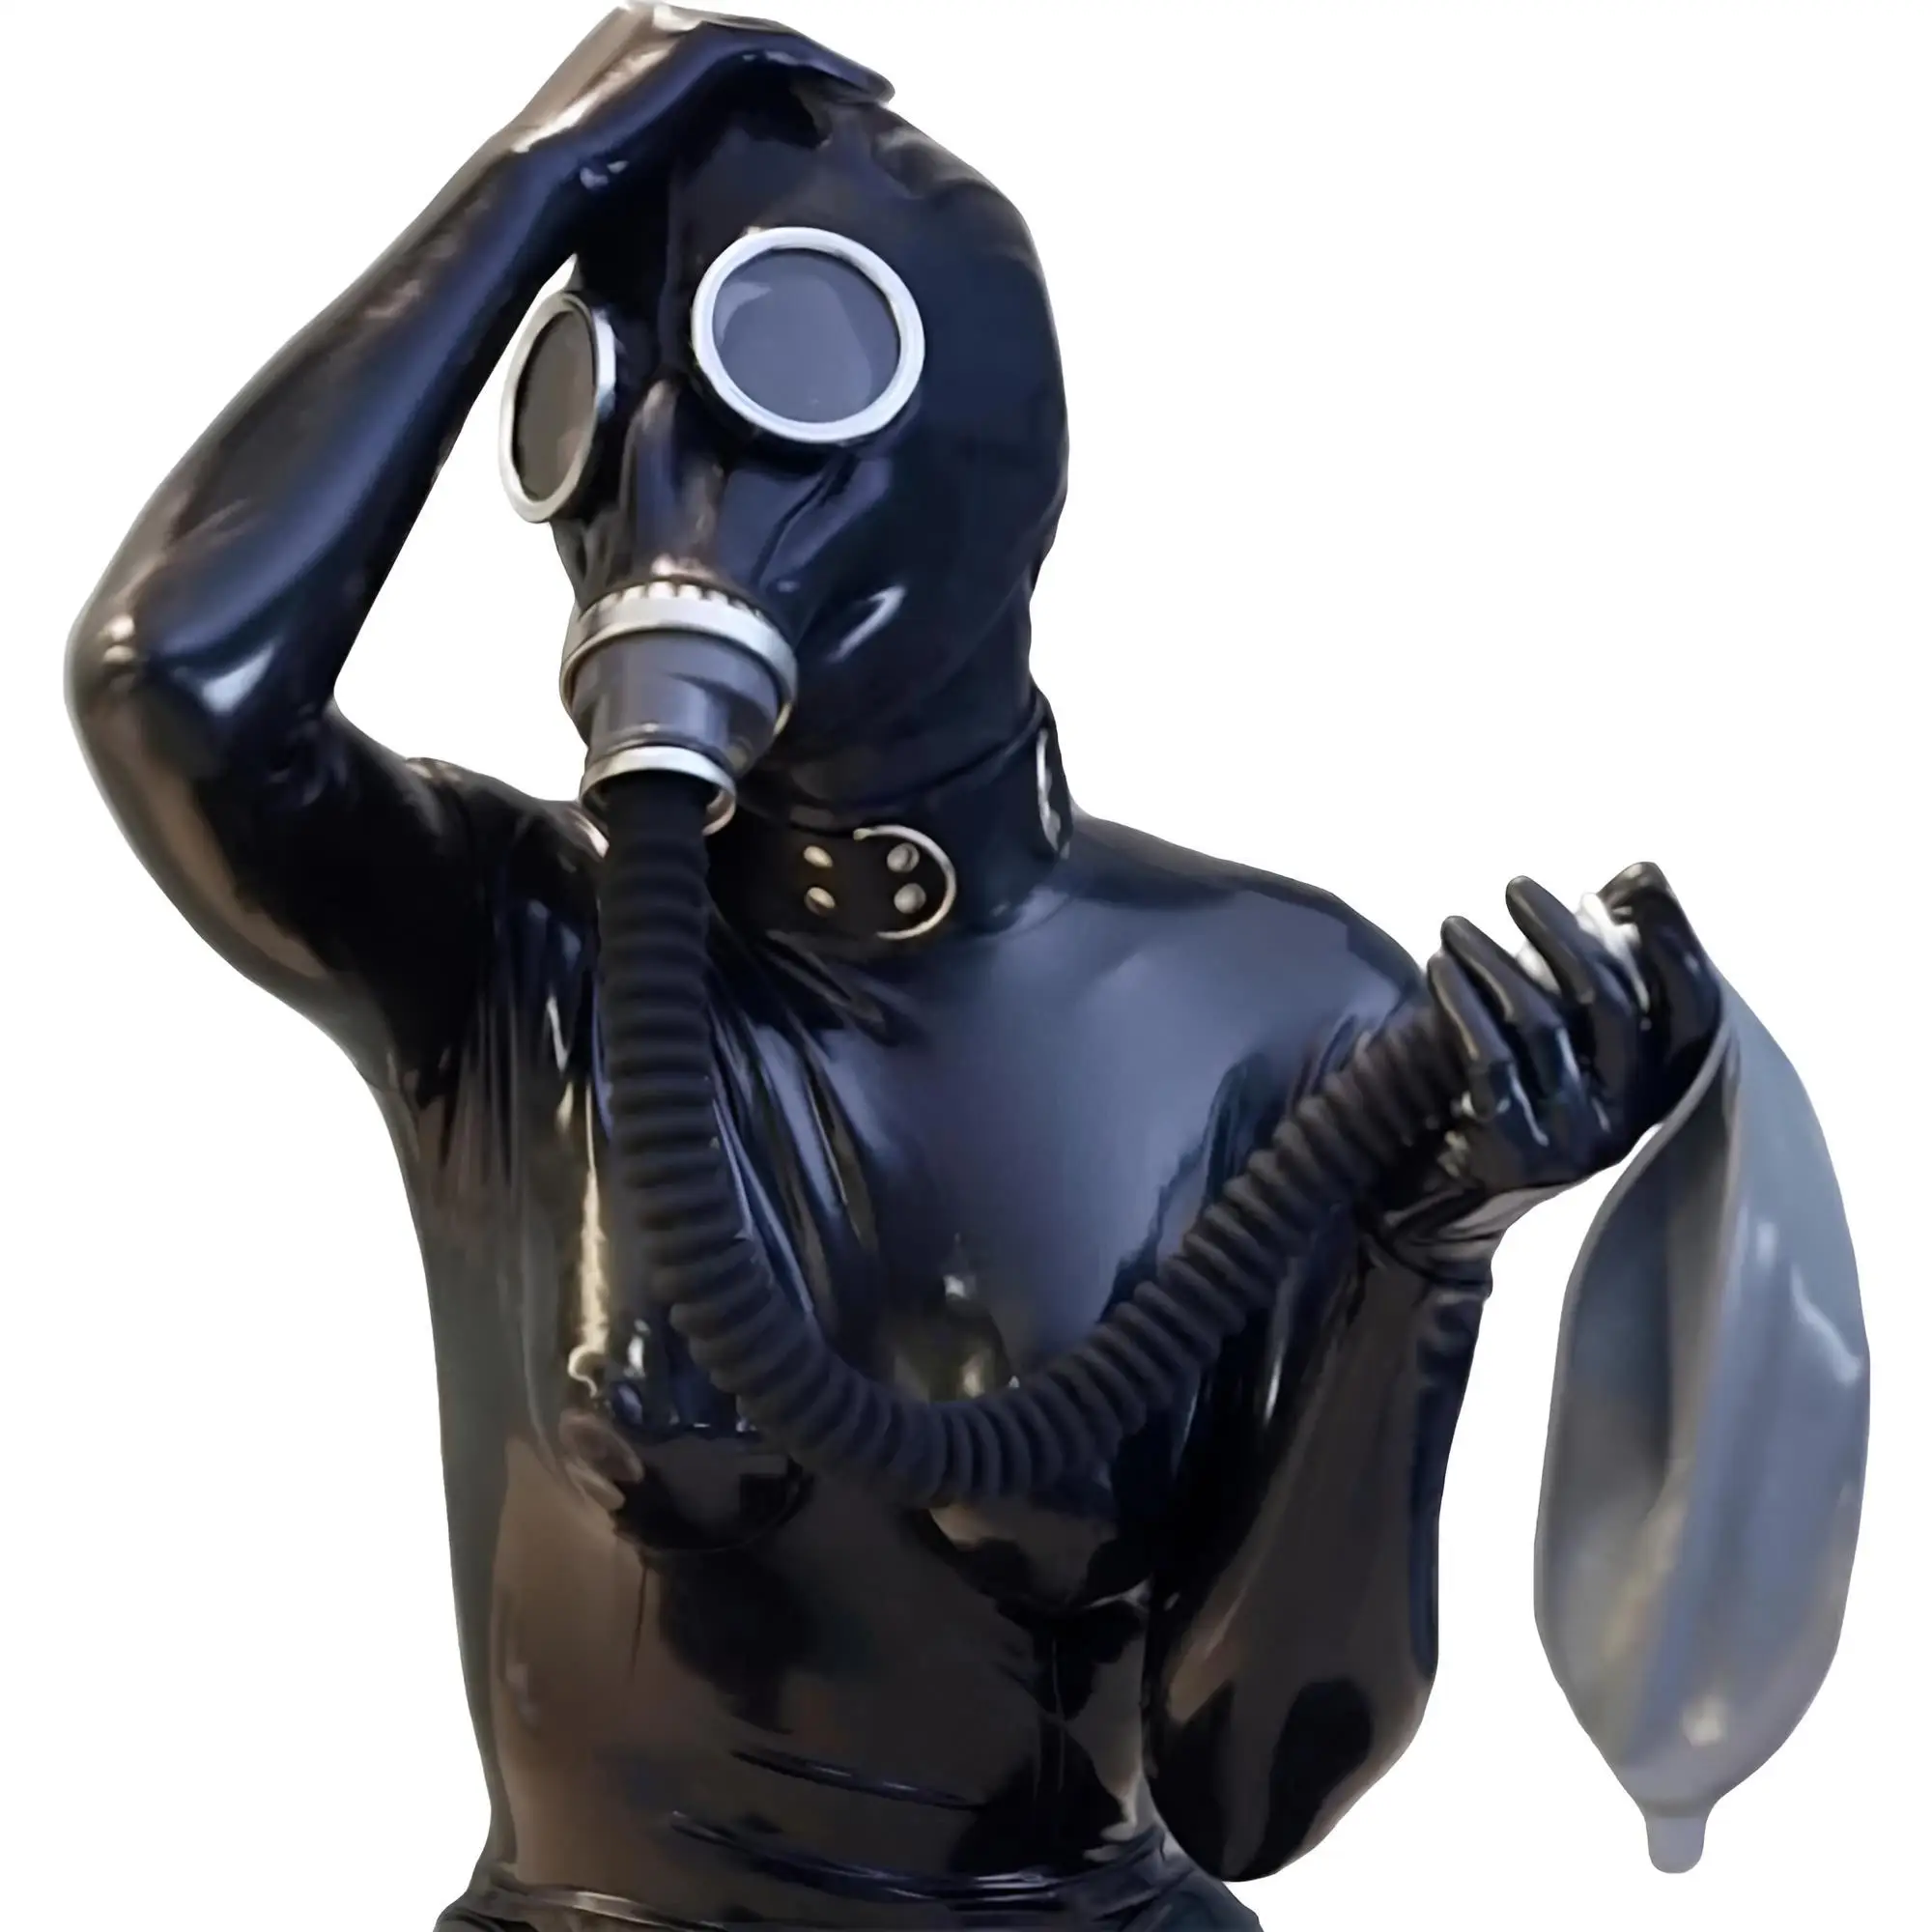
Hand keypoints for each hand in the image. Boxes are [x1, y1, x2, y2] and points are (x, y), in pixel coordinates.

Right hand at [498, 4, 886, 196]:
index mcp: (640, 51)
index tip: (829, 115)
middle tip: (867, 93)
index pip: (729, 60)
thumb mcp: (643, 173)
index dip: (784, 83)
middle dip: (813, 69)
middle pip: (755, 45)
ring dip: (828, 65)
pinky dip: (821, 63)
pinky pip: (774, 47)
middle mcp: (656, 22)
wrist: (547, 182)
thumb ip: (679, 163)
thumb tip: (714, 211)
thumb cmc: (587, 198)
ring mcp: (673, 26)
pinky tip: (861, 89)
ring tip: (875, 91)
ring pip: (771, 40)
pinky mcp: (692, 43)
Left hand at [1376, 864, 1721, 1272]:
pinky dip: (1462, 1002)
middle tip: (1518, 887)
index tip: (1639, 880)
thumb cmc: (1505, 1096)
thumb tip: (1638, 876)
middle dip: (1563, 931)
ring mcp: (1573, 1139)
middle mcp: (1628, 1117)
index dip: (1675, 941)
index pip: (1692, 1008)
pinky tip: (1440, 967)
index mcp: (1655, 1088)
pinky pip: (1490, 1057)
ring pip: (1543, 1021)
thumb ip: (1599, 965)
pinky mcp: (1513, 1151)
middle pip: (1610, 1001)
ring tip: (1455, 925)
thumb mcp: (1563, 1036)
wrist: (1439, 1200)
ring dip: (1494, 958)